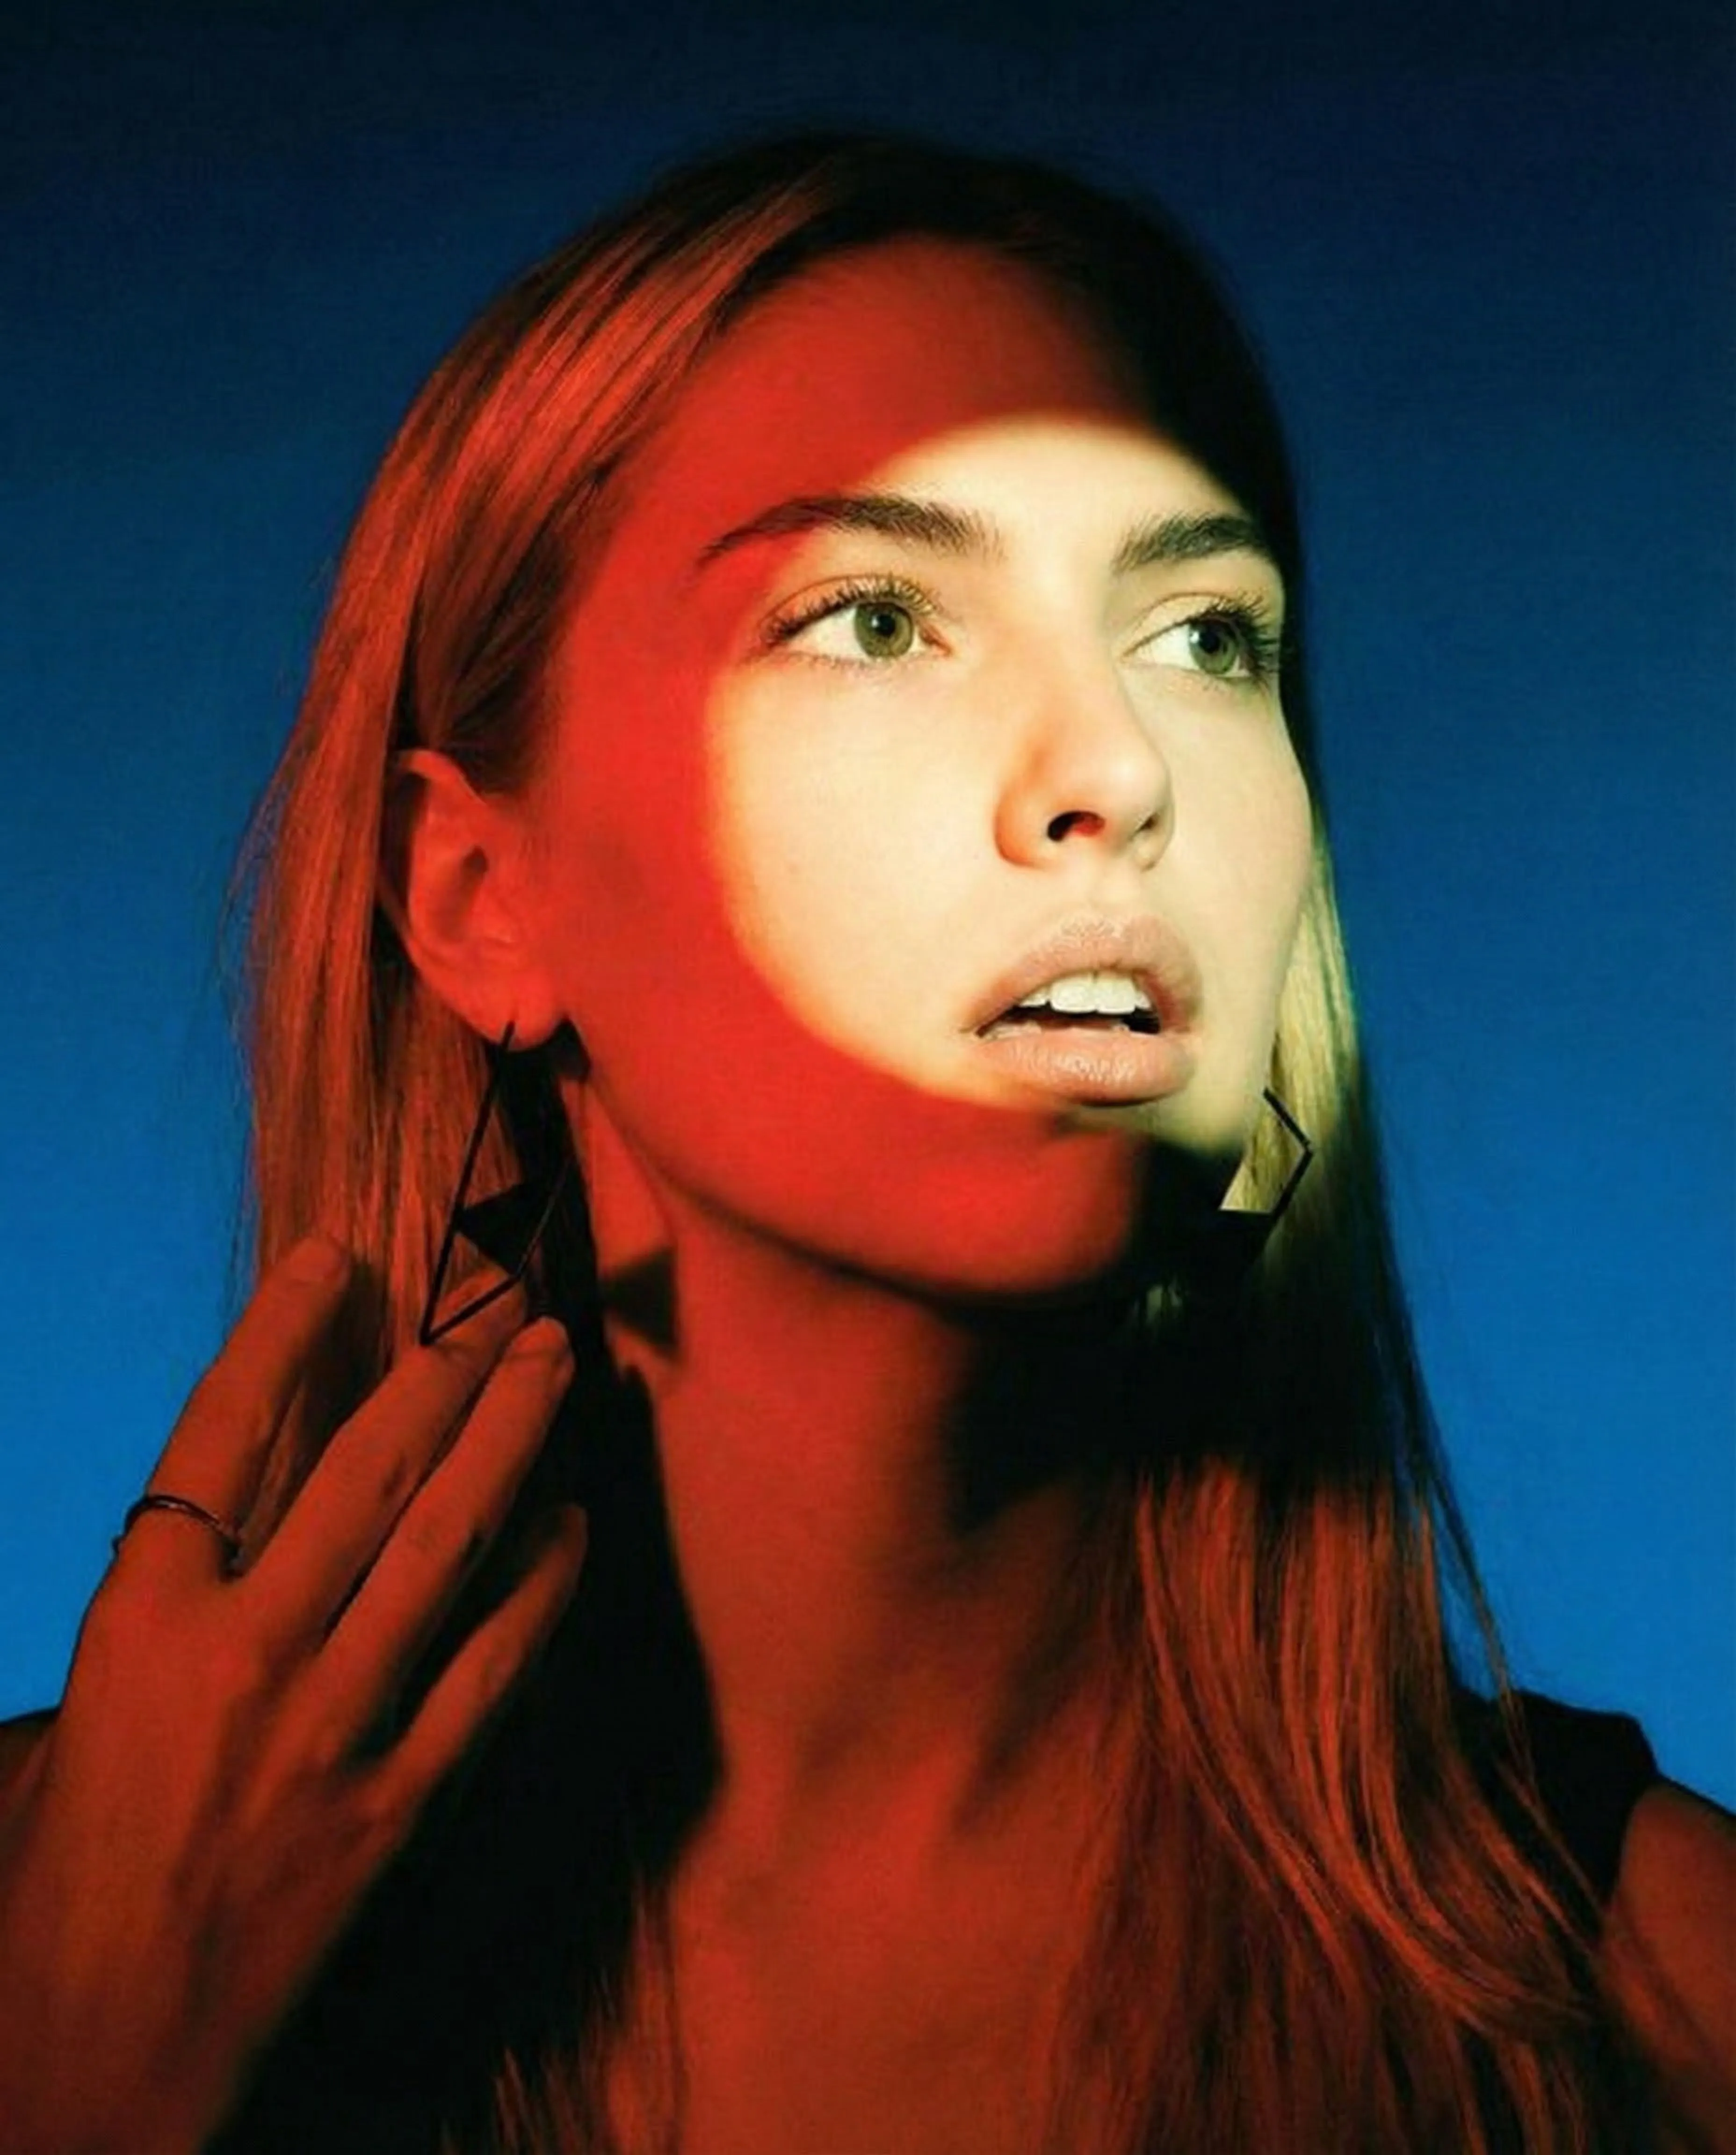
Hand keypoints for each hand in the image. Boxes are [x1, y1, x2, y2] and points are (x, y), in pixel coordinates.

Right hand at [0, 1234, 586, 2154]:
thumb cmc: (39, 1903)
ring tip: (557, 1368)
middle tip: (503, 1309)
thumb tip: (197, 1557)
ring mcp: (332, 1731)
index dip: (280, 1334)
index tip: (338, 1258)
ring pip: (446, 1549)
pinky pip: (490, 1671)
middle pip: (363, 1475)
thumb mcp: (51, 1739)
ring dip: (511, 1445)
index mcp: (141, 1631)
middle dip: (444, 1377)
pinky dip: (540, 1591)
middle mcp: (246, 1660)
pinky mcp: (394, 1804)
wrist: (88, 2068)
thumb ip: (136, 1638)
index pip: (218, 1439)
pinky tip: (573, 1527)